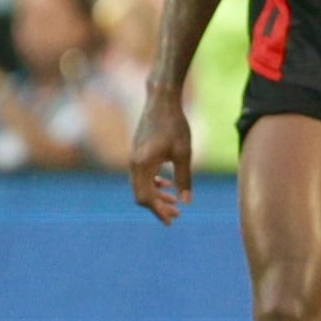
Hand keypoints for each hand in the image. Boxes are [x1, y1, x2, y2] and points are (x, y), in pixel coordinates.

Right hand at [127, 90, 191, 225]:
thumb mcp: (183, 153)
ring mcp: (134, 157)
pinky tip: (166, 184)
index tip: (172, 220)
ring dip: (156, 195)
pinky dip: (153, 183)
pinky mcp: (137, 152)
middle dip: (158, 206)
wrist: (161, 100)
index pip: (146, 197)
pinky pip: (141, 175)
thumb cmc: (174, 125)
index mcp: (143, 165)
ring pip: (141, 185)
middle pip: (141, 194)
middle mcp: (134, 163)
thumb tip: (186, 202)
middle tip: (176, 215)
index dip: (158, 211)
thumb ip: (184, 178)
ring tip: (174, 202)